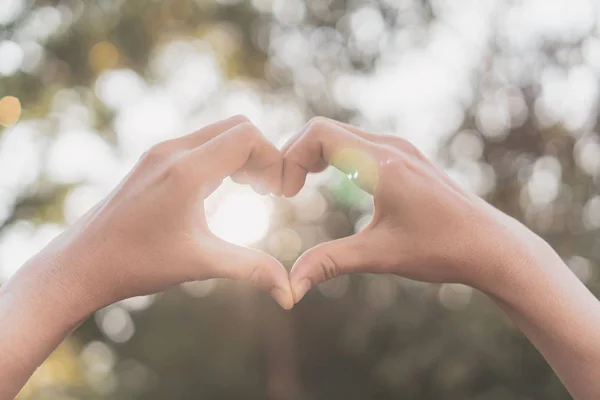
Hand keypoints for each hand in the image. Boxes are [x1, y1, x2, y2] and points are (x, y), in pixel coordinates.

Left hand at [28, 116, 293, 311]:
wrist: (81, 263)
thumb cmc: (136, 263)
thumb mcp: (200, 263)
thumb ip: (251, 269)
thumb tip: (290, 293)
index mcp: (186, 171)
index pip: (247, 136)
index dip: (273, 160)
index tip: (278, 194)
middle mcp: (173, 152)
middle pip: (237, 126)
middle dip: (261, 155)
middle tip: (267, 192)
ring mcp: (160, 153)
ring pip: (218, 133)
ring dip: (242, 155)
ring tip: (250, 190)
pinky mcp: (153, 161)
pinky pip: (200, 144)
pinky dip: (222, 158)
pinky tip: (222, 190)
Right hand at [282, 117, 599, 399]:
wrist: (492, 245)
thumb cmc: (441, 249)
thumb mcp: (380, 256)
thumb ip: (329, 263)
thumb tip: (289, 289)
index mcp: (382, 164)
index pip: (318, 134)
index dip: (290, 157)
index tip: (285, 194)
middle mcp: (391, 146)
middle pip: (324, 130)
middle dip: (296, 156)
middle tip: (283, 191)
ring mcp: (401, 149)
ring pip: (341, 135)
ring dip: (314, 156)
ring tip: (298, 187)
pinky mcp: (406, 158)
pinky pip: (357, 144)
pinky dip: (334, 158)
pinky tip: (329, 183)